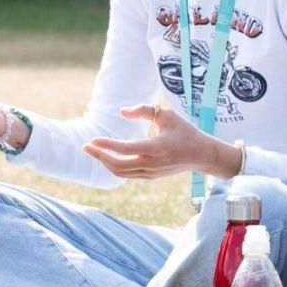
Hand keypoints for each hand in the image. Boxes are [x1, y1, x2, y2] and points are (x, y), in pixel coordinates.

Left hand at [80, 104, 231, 182]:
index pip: (125, 149)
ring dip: (104, 163)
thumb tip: (122, 112)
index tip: (92, 140)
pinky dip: (114, 167)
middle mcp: (151, 164)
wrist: (202, 155)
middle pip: (118, 165)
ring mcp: (150, 173)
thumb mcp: (167, 115)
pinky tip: (106, 158)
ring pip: (120, 173)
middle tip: (85, 146)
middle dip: (99, 156)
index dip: (106, 145)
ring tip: (92, 151)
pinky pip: (127, 175)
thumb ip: (143, 110)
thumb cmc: (185, 132)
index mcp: (155, 148)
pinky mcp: (150, 177)